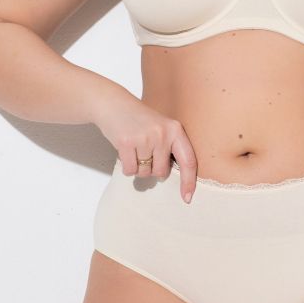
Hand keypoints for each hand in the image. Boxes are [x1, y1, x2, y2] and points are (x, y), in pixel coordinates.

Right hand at [93, 85, 197, 203]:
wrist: (115, 104)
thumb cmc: (139, 120)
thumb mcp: (162, 128)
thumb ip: (170, 148)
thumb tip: (176, 179)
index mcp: (176, 129)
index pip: (188, 160)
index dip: (189, 181)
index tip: (187, 198)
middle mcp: (163, 133)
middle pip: (161, 172)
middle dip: (151, 168)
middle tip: (144, 151)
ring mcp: (145, 138)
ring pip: (145, 173)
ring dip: (138, 166)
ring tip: (135, 147)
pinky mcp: (127, 143)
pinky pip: (130, 171)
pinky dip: (127, 166)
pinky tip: (125, 150)